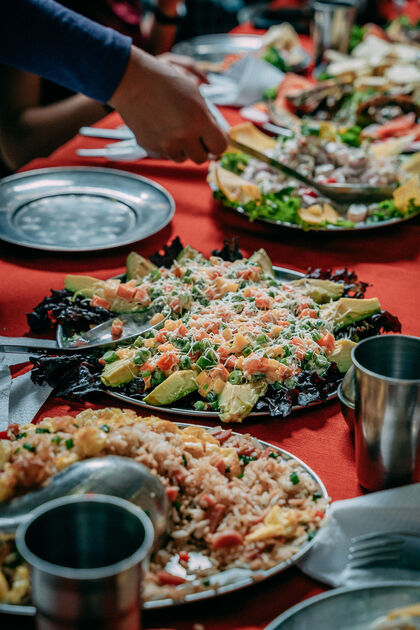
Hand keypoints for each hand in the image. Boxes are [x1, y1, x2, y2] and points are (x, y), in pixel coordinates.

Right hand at [109, 46, 226, 162]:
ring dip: (183, 148)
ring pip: (182, 158)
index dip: (218, 142)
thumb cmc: (165, 82)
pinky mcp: (150, 148)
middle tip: (195, 134)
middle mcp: (182, 137)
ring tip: (175, 128)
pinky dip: (166, 146)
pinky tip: (161, 128)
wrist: (131, 81)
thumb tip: (218, 135)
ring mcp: (165, 145)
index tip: (215, 137)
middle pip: (201, 158)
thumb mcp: (195, 94)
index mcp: (198, 121)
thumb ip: (208, 118)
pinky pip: (165, 155)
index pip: (220, 147)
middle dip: (201, 148)